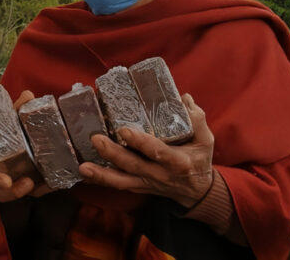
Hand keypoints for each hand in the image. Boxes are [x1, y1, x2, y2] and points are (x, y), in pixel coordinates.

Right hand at [0, 90, 51, 202]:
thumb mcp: (16, 121)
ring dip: (14, 191)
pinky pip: (25, 197)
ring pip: (1, 192)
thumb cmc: (14, 134)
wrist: (25, 152)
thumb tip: (28, 95)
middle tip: (7, 181)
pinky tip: (48, 187)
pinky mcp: (17, 192)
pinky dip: (36, 192)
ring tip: (29, 185)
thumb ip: (19, 109)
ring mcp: (3, 181)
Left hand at [79, 94, 213, 207]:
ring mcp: (147, 183)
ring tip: (84, 166)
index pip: (157, 152)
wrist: (197, 191)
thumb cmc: (199, 159)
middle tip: (96, 140)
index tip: (125, 131)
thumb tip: (183, 97)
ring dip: (102, 174)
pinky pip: (118, 185)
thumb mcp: (205, 140)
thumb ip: (196, 119)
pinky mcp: (138, 187)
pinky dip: (101, 180)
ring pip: (122, 181)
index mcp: (177, 161)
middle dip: (113, 154)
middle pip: (134, 166)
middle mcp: (160, 174)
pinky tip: (85, 172)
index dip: (141, 143)